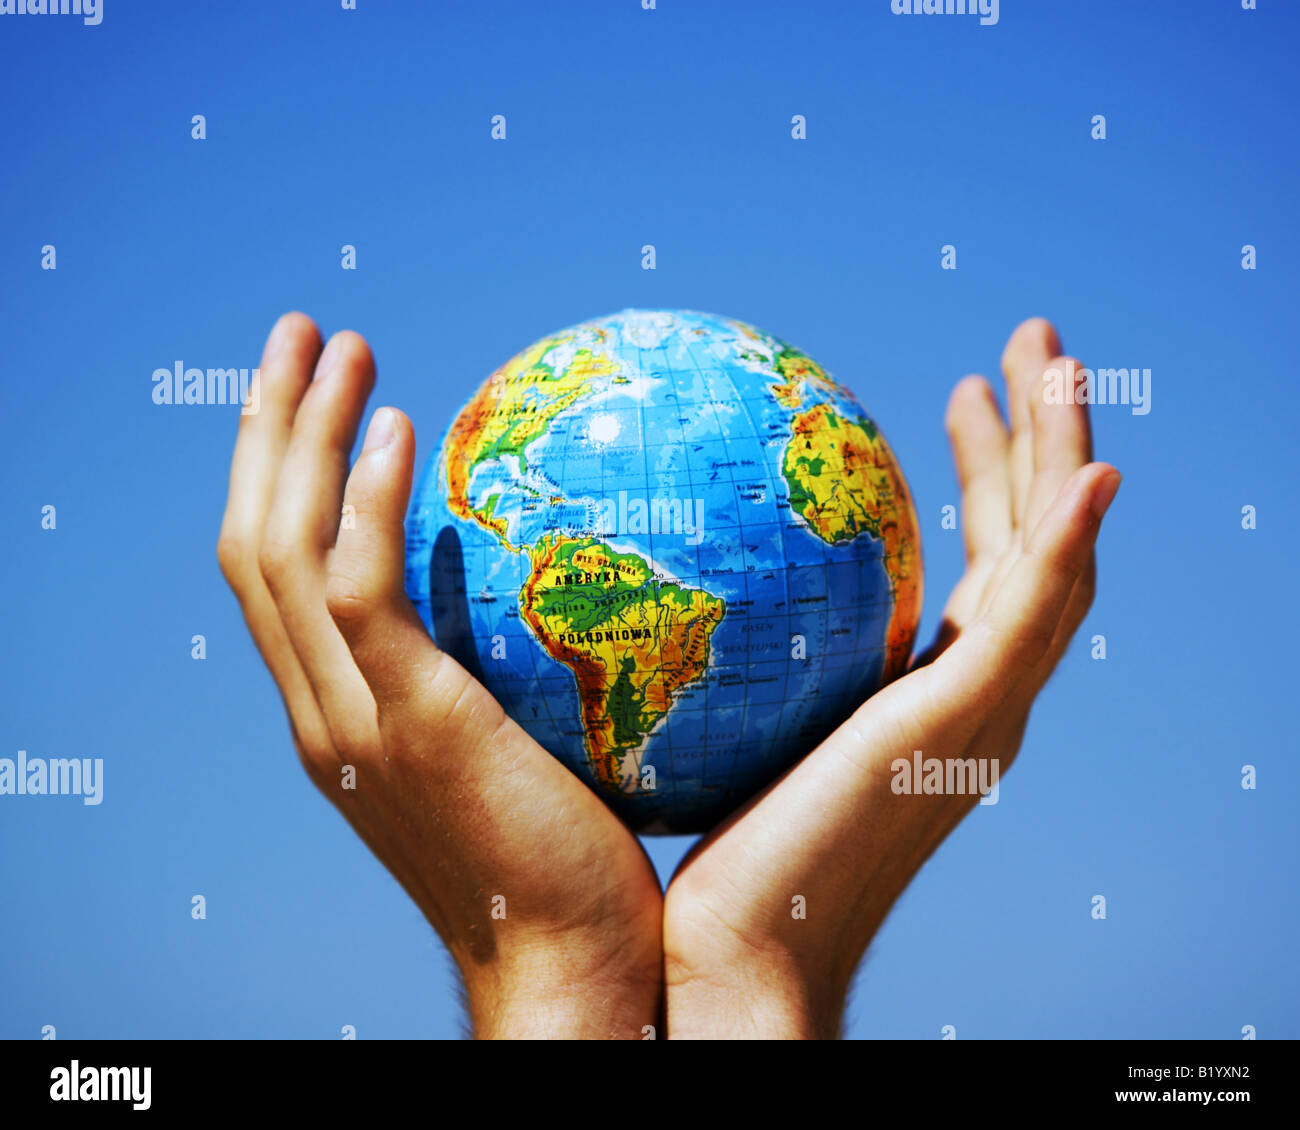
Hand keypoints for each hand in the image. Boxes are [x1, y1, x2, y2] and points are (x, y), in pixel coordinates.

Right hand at [217, 314, 662, 1037]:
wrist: (568, 960)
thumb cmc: (572, 860)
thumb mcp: (530, 747)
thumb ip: (514, 668)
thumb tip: (577, 579)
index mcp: (339, 714)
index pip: (278, 575)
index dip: (281, 475)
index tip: (319, 395)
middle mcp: (319, 711)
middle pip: (252, 541)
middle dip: (265, 428)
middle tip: (302, 334)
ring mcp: (350, 719)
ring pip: (280, 550)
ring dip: (300, 436)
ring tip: (339, 343)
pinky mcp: (404, 722)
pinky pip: (361, 591)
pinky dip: (363, 501)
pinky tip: (403, 427)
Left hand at [661, 318, 1120, 1037]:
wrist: (738, 951)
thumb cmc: (712, 856)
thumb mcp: (727, 722)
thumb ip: (735, 648)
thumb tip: (655, 569)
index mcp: (930, 694)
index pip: (980, 567)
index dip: (985, 479)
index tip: (958, 401)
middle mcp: (974, 696)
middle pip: (1033, 546)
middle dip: (1037, 442)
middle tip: (1028, 351)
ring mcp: (982, 708)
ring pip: (1053, 557)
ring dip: (1062, 453)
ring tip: (1050, 357)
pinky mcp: (967, 721)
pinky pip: (1035, 613)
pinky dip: (1070, 538)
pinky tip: (1089, 468)